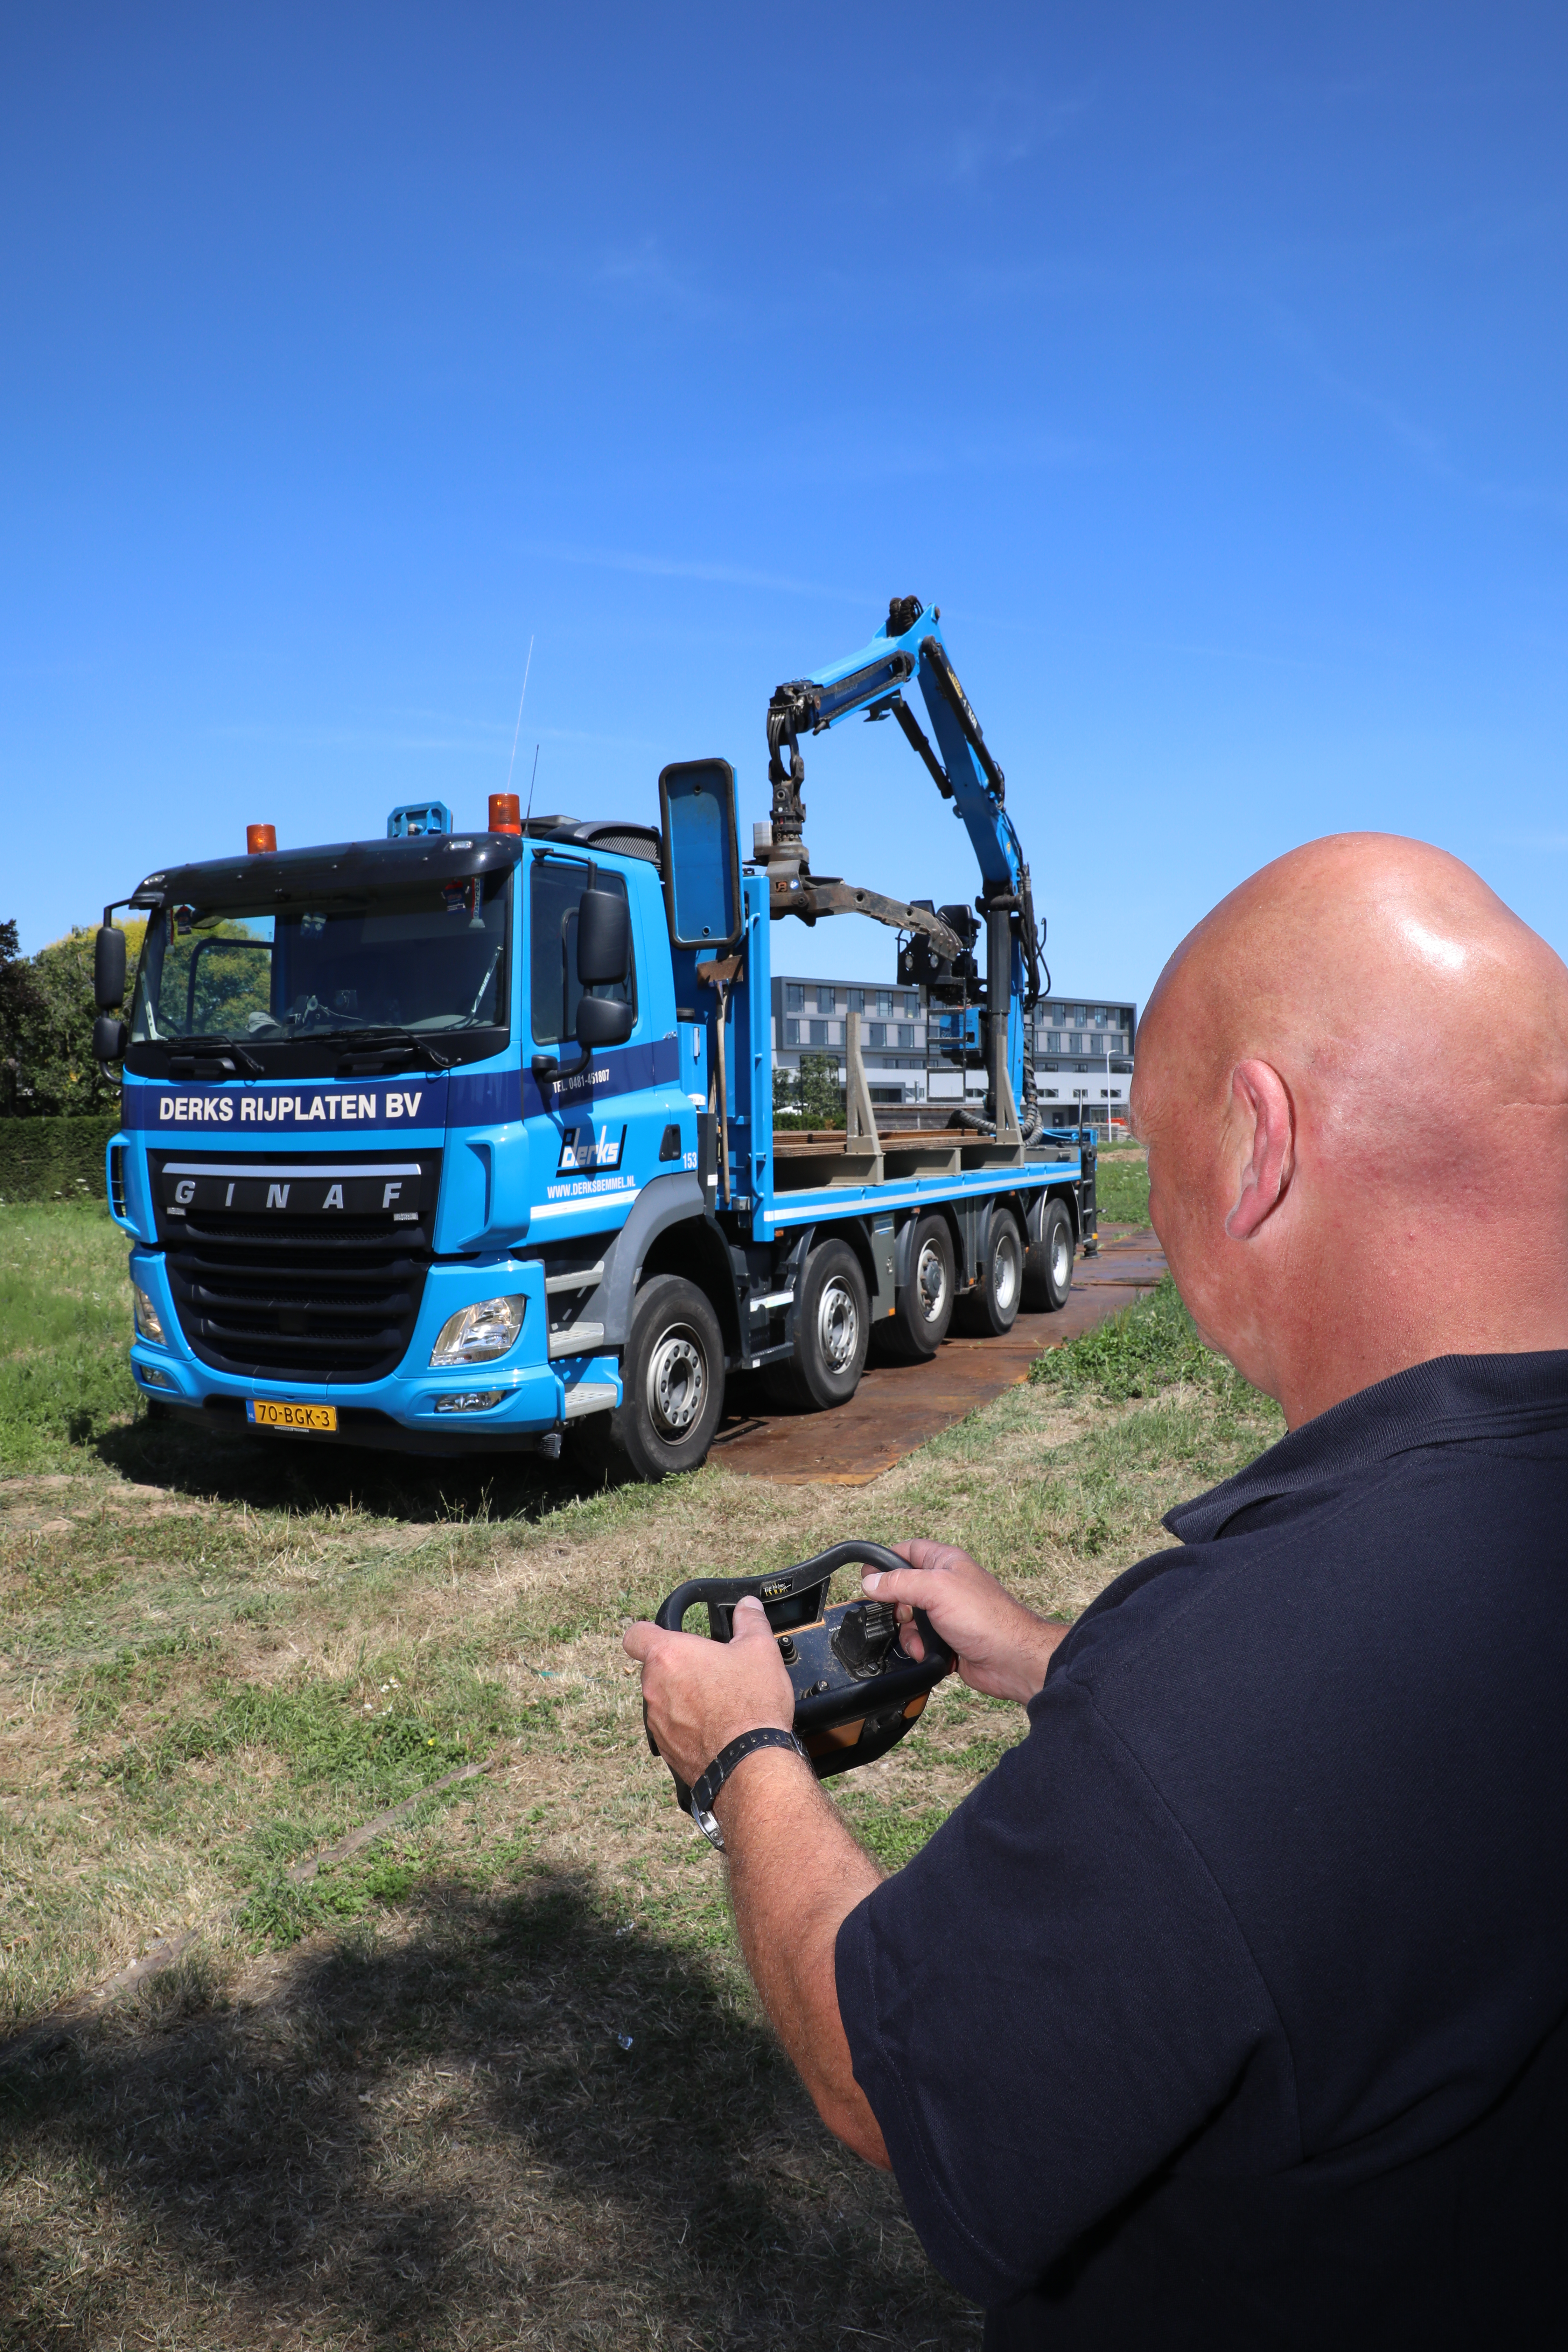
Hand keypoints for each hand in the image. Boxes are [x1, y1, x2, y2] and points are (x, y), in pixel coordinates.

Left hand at [624, 1596, 796, 1786]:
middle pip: (655, 1669)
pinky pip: (671, 1728)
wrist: (749, 1763)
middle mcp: (654, 1689)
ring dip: (683, 1698)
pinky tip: (717, 1728)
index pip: (635, 1635)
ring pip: (663, 1700)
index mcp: (668, 1656)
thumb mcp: (761, 1650)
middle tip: (711, 1671)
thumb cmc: (751, 1705)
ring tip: (718, 1702)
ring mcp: (657, 1722)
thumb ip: (750, 1621)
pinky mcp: (666, 1749)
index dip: (649, 1632)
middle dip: (679, 1668)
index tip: (668, 1636)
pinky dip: (687, 1726)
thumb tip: (747, 1606)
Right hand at [862, 1540, 1066, 1703]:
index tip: (868, 1575)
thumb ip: (900, 1582)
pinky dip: (920, 1650)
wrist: (1011, 1659)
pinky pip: (919, 1642)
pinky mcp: (947, 1640)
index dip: (885, 1560)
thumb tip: (870, 1581)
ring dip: (908, 1633)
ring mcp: (946, 1614)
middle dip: (896, 1606)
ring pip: (908, 1620)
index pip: (907, 1550)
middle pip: (902, 1589)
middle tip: (901, 1614)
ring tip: (923, 1640)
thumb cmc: (984, 1618)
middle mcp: (945, 1585)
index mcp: (945, 1562)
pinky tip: (932, 1654)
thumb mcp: (937, 1589)